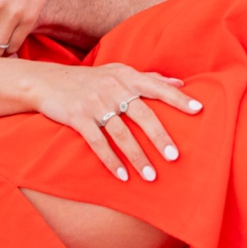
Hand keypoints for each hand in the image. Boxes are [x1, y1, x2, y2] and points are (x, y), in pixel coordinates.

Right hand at [31, 61, 203, 181]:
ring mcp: (94, 103)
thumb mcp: (119, 71)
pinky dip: (110, 160)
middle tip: (175, 157)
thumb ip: (150, 77)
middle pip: (142, 114)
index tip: (198, 110)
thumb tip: (181, 82)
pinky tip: (122, 176)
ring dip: (137, 157)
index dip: (178, 98)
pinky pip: (97, 142)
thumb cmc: (91, 78)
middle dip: (160, 137)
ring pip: (121, 133)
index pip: (157, 87)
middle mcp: (113, 88)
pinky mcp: (77, 117)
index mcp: (127, 76)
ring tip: (151, 176)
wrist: (48, 81)